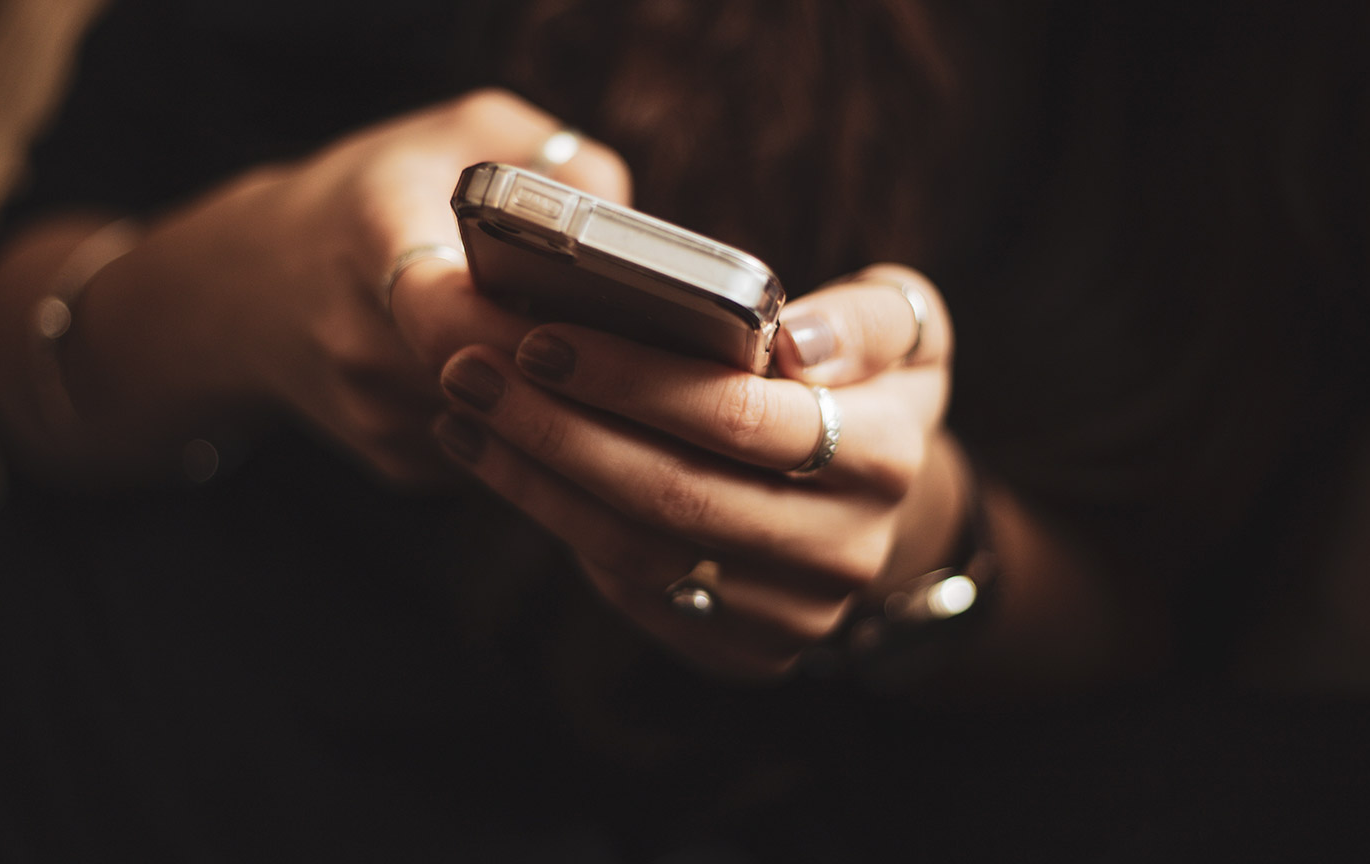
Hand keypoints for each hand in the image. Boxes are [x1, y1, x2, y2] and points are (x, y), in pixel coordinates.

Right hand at [0, 89, 627, 485]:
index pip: (445, 310)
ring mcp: (375, 414)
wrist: (252, 287)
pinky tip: (551, 390)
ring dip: (562, 405)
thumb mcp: (459, 133)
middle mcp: (361, 340)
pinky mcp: (396, 464)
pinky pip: (493, 456)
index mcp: (371, 239)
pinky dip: (532, 429)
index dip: (524, 327)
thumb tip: (632, 226)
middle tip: (645, 347)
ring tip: (611, 364)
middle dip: (572, 369)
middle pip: (494, 381)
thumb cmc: (375, 195)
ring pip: (506, 429)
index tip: (587, 315)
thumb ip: (552, 159)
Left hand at [434, 265, 958, 677]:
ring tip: (465, 413)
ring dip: (534, 480)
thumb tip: (794, 343)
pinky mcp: (743, 652)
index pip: (739, 418)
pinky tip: (503, 462)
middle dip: (555, 430)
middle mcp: (846, 550)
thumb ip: (865, 318)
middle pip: (671, 494)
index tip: (540, 338)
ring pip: (637, 551)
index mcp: (886, 456)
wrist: (874, 502)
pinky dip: (557, 523)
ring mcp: (793, 615)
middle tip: (469, 372)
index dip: (632, 380)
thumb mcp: (904, 327)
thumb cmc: (864, 384)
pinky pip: (633, 590)